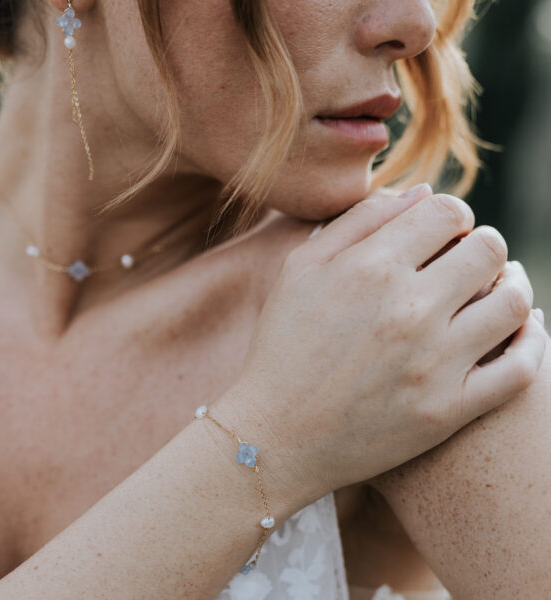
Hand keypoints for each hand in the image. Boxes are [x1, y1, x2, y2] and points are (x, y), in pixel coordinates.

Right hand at [232, 184, 546, 500]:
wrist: (276, 433)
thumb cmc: (282, 345)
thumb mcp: (299, 269)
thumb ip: (358, 221)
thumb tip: (423, 192)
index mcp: (370, 268)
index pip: (448, 212)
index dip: (452, 214)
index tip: (442, 232)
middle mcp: (408, 310)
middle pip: (489, 250)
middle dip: (483, 244)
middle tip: (467, 260)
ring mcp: (432, 364)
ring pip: (514, 303)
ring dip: (514, 285)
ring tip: (496, 288)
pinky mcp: (447, 411)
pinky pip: (520, 368)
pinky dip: (532, 341)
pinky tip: (520, 330)